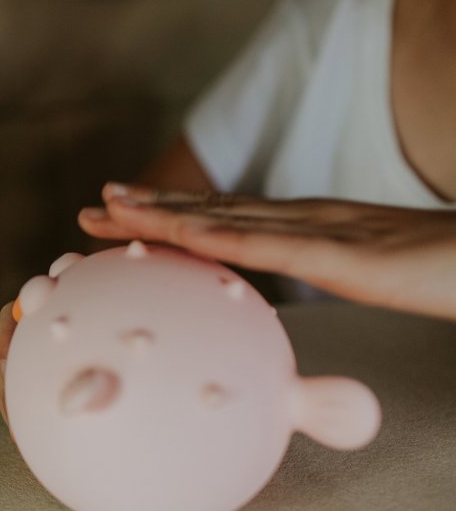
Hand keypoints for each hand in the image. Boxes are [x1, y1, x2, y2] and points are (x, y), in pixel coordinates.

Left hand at [78, 182, 455, 321]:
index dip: (171, 214)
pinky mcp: (345, 253)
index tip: (123, 215)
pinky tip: (183, 234)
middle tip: (91, 206)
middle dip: (148, 208)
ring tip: (112, 207)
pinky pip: (274, 245)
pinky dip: (222, 237)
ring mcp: (321, 229)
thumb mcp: (369, 274)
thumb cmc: (439, 268)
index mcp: (307, 225)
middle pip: (211, 211)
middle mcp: (303, 218)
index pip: (224, 218)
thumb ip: (325, 276)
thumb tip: (278, 304)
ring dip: (166, 213)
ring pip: (227, 219)